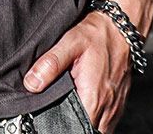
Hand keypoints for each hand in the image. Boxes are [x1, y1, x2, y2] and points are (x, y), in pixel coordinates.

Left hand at [22, 10, 132, 133]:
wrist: (121, 27)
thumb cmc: (97, 34)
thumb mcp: (70, 42)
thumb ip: (50, 64)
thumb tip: (31, 84)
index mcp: (94, 97)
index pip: (76, 128)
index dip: (62, 125)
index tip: (50, 118)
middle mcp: (107, 108)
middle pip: (87, 129)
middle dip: (72, 124)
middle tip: (57, 111)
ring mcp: (115, 108)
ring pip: (98, 128)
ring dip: (84, 123)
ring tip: (68, 109)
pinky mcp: (118, 103)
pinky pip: (106, 122)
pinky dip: (94, 119)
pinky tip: (83, 106)